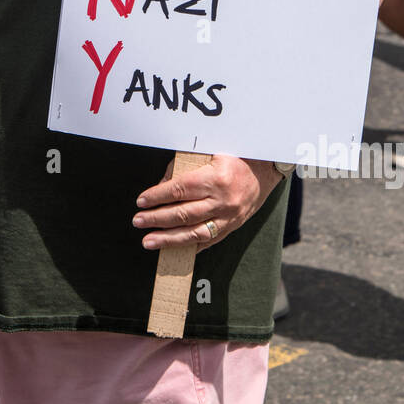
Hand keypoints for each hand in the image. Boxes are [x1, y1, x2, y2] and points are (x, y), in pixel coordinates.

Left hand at [133, 155, 281, 250]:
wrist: (265, 171)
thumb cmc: (234, 158)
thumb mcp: (209, 153)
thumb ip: (184, 167)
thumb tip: (161, 185)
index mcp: (216, 178)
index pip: (180, 189)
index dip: (158, 196)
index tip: (142, 201)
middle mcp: (223, 201)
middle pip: (184, 213)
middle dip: (157, 218)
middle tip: (138, 221)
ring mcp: (229, 217)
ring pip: (194, 232)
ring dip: (168, 239)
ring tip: (148, 241)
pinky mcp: (232, 227)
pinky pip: (208, 241)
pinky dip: (189, 246)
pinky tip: (172, 249)